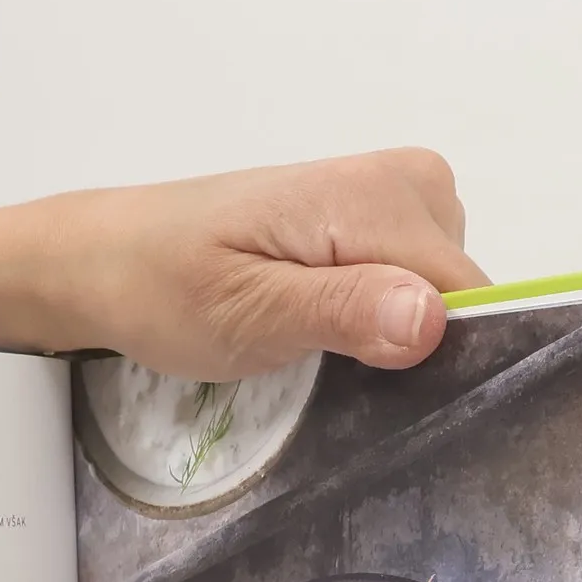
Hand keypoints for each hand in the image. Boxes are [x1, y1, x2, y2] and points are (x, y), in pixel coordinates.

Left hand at [0, 149, 488, 377]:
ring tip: (318, 354)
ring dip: (392, 338)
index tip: (384, 399)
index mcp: (379, 198)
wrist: (112, 259)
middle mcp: (406, 182)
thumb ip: (343, 312)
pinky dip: (381, 320)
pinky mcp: (376, 221)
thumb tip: (432, 319)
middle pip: (462, 296)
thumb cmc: (167, 288)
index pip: (469, 297)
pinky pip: (415, 283)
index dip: (441, 360)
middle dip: (414, 350)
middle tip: (331, 379)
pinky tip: (329, 339)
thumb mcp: (249, 313)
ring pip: (442, 296)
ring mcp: (393, 197)